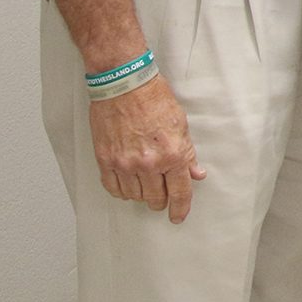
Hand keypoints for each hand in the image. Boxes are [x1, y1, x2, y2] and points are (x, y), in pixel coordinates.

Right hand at [88, 73, 205, 222]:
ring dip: (142, 195)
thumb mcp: (181, 125)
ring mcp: (124, 164)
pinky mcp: (105, 160)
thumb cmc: (154, 99)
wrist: (125, 85)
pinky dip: (122, 191)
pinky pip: (113, 188)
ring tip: (146, 185)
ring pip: (134, 196)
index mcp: (171, 154)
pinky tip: (127, 185)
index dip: (180, 208)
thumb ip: (187, 154)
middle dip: (161, 201)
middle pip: (155, 198)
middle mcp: (147, 163)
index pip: (179, 191)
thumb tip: (196, 173)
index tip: (178, 216)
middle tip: (162, 196)